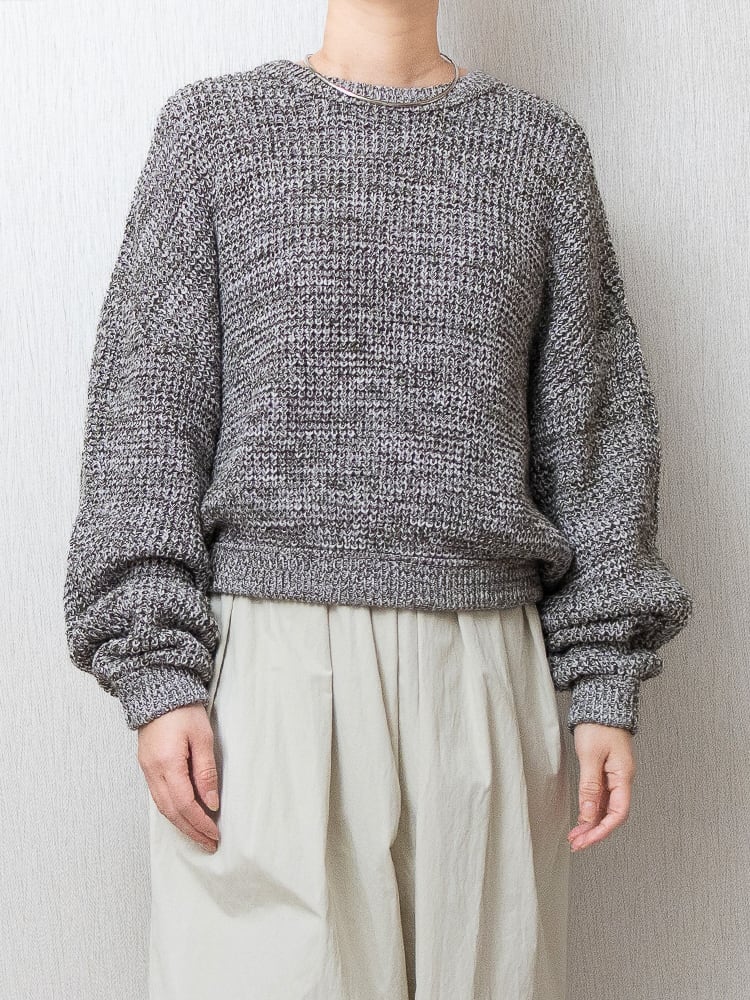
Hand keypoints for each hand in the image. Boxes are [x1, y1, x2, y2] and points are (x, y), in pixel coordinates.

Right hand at [137, 703, 219, 851]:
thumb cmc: (182, 709)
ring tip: (199, 835)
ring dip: (181, 824)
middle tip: (209, 843)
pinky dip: (172, 811)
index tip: (214, 834)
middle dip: (190, 830)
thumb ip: (206, 771)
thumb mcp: (202, 737)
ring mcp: (146, 770)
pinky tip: (184, 816)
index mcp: (166, 764)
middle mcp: (152, 771)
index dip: (199, 823)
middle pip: (171, 811)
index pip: (184, 804)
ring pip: (162, 807)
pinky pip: (158, 797)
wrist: (158, 690)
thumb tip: (211, 802)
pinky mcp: (147, 767)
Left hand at [568, 722, 634, 851]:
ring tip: (575, 835)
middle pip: (612, 814)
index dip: (602, 830)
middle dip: (594, 831)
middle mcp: (622, 778)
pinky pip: (601, 797)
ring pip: (606, 807)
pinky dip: (591, 809)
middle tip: (576, 843)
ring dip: (591, 822)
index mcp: (623, 775)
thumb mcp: (590, 755)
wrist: (602, 701)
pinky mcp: (606, 770)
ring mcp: (615, 775)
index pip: (618, 813)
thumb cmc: (598, 724)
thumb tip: (590, 814)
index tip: (585, 840)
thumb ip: (590, 786)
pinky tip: (582, 817)